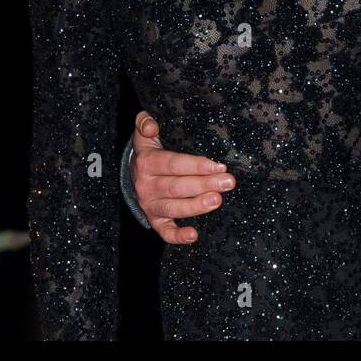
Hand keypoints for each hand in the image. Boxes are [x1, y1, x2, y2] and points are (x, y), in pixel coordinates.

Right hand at [131, 110, 235, 244]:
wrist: (133, 173)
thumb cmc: (149, 152)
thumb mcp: (145, 136)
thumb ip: (144, 123)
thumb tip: (149, 123)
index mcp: (147, 163)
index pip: (174, 164)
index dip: (196, 166)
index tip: (218, 166)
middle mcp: (146, 186)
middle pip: (177, 187)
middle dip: (204, 185)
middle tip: (227, 182)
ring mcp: (150, 205)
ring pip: (174, 208)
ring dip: (196, 206)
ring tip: (217, 200)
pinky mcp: (154, 220)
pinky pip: (164, 231)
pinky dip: (177, 236)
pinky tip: (193, 235)